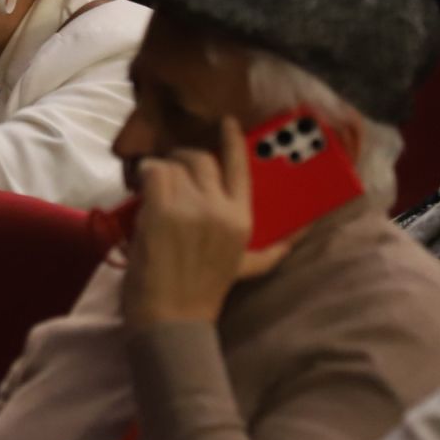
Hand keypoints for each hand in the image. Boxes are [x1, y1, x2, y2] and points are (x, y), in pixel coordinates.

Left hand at [121, 118, 290, 328]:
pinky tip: (140, 191)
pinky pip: (153, 172)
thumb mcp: (246, 268)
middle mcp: (222, 209)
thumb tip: (299, 238)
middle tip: (168, 174)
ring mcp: (193, 207)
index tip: (225, 122)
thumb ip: (272, 251)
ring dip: (159, 171)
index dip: (232, 141)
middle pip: (200, 160)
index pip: (240, 168)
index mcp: (243, 220)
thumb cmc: (203, 293)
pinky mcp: (164, 210)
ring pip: (173, 165)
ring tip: (152, 188)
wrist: (173, 317)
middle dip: (181, 160)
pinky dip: (144, 176)